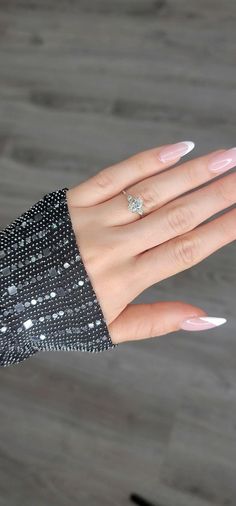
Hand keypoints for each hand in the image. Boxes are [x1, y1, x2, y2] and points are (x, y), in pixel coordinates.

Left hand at [66, 141, 235, 342]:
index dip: (223, 229)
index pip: (187, 249)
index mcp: (126, 280)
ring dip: (194, 173)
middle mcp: (113, 247)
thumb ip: (159, 321)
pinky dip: (148, 161)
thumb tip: (208, 317)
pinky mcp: (73, 201)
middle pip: (178, 215)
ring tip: (227, 157)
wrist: (4, 298)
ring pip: (153, 192)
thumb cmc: (61, 316)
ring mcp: (92, 220)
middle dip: (220, 193)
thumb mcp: (110, 330)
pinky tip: (179, 149)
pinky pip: (116, 175)